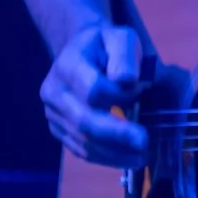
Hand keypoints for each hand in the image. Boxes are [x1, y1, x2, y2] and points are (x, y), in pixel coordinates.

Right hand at [41, 22, 147, 166]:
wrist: (80, 52)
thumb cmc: (105, 46)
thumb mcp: (120, 38)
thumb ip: (124, 55)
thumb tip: (126, 80)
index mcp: (67, 66)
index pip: (94, 90)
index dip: (120, 96)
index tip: (142, 92)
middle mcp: (53, 92)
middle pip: (84, 121)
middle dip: (117, 135)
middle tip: (145, 143)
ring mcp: (53, 114)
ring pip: (82, 141)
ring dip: (114, 153)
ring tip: (142, 157)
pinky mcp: (59, 130)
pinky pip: (80, 150)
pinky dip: (105, 158)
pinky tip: (127, 159)